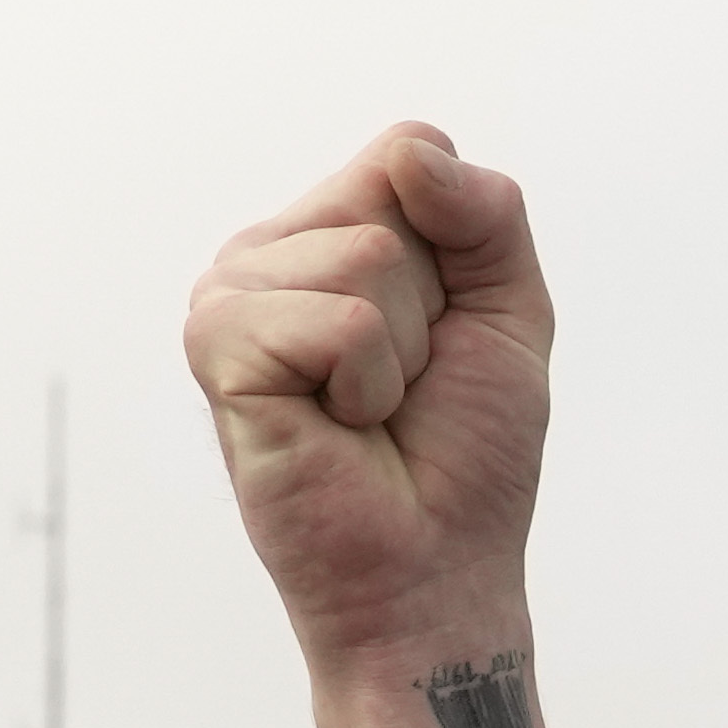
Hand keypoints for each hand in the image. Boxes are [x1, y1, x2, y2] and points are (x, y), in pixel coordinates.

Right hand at [185, 125, 552, 692]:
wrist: (433, 574)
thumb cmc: (463, 458)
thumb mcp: (508, 314)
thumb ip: (487, 213)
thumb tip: (414, 152)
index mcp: (325, 234)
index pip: (407, 156)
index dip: (459, 253)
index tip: (443, 338)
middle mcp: (267, 255)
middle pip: (389, 201)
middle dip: (432, 309)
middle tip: (402, 392)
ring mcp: (231, 297)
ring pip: (363, 255)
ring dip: (399, 355)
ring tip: (367, 414)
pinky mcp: (218, 348)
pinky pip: (335, 319)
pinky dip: (366, 383)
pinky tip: (337, 430)